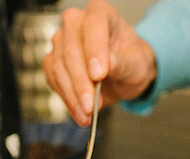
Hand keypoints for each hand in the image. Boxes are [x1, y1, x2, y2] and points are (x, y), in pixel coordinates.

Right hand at [42, 0, 156, 125]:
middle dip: (81, 81)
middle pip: (72, 49)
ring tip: (87, 114)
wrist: (124, 75)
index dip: (94, 49)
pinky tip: (79, 112)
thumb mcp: (135, 65)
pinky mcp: (54, 61)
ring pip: (59, 67)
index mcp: (101, 13)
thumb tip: (106, 66)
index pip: (94, 25)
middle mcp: (77, 23)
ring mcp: (62, 41)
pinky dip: (67, 99)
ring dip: (72, 95)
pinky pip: (53, 79)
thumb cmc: (131, 62)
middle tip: (91, 105)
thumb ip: (121, 64)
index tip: (99, 75)